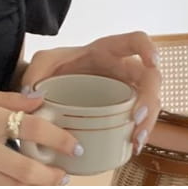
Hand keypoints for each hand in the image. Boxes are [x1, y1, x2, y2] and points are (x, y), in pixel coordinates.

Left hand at [19, 30, 161, 154]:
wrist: (48, 86)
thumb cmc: (52, 68)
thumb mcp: (41, 62)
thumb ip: (34, 71)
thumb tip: (35, 96)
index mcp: (106, 51)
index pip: (135, 40)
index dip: (148, 48)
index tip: (152, 62)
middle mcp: (122, 69)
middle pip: (150, 78)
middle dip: (148, 97)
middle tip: (136, 117)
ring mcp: (125, 90)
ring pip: (151, 102)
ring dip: (148, 122)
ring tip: (135, 140)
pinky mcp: (123, 110)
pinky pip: (139, 120)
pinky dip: (137, 134)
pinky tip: (131, 147)